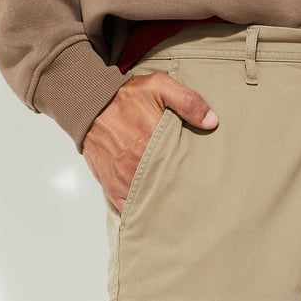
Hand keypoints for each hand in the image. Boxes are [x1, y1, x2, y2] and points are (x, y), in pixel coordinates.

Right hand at [82, 72, 217, 212]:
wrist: (89, 103)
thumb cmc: (125, 96)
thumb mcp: (159, 87)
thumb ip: (188, 102)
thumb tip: (212, 121)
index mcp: (152, 144)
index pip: (181, 170)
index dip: (193, 179)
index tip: (204, 183)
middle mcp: (137, 165)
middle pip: (166, 190)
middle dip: (180, 194)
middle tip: (194, 198)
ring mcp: (123, 179)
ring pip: (149, 202)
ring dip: (161, 204)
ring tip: (177, 207)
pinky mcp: (112, 185)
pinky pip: (127, 208)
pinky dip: (139, 211)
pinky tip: (153, 213)